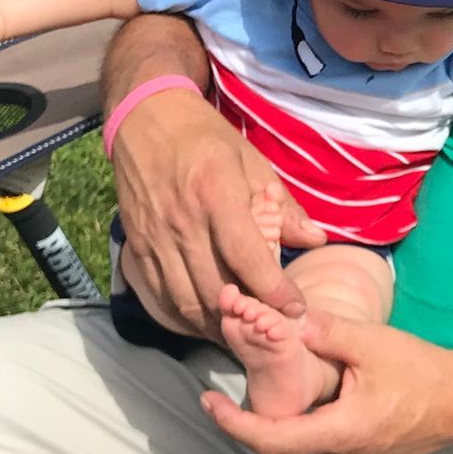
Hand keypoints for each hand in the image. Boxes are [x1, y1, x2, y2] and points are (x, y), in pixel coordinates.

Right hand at [111, 82, 322, 338]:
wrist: (146, 118)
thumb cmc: (206, 138)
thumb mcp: (251, 161)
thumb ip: (282, 207)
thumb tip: (316, 240)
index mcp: (216, 194)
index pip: (247, 257)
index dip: (273, 290)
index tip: (296, 308)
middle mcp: (182, 221)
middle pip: (215, 287)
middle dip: (247, 317)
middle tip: (273, 330)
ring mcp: (155, 237)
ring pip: (186, 301)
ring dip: (216, 327)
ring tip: (242, 335)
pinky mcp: (136, 246)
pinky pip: (158, 296)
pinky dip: (182, 319)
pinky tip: (205, 324)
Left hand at [204, 317, 452, 453]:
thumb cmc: (423, 372)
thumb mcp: (372, 343)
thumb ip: (325, 332)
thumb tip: (284, 319)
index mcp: (341, 434)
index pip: (271, 439)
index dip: (233, 424)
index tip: (207, 402)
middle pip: (280, 445)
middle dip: (252, 417)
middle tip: (227, 386)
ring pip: (297, 448)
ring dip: (277, 421)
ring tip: (260, 387)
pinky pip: (317, 449)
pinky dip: (300, 425)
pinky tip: (302, 398)